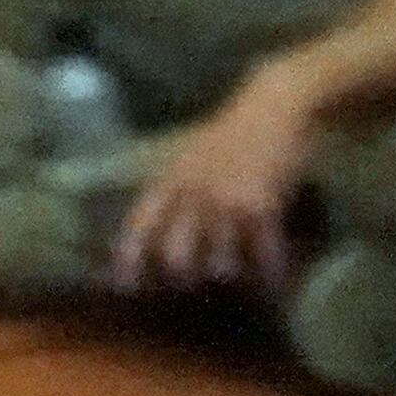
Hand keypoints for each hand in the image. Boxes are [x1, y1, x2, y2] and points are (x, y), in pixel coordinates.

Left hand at [113, 69, 315, 292]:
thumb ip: (174, 187)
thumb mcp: (187, 154)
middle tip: (193, 284)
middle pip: (175, 253)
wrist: (272, 109)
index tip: (122, 286)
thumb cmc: (230, 132)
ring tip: (238, 281)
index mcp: (169, 178)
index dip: (128, 256)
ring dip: (227, 275)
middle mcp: (192, 194)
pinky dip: (268, 272)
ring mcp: (226, 202)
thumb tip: (159, 223)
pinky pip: (262, 255)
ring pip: (219, 261)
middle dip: (182, 275)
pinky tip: (273, 280)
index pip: (139, 223)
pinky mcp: (261, 208)